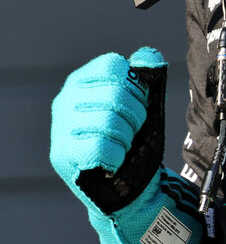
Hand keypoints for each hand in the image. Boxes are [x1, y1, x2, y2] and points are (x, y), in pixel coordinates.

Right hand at [50, 47, 201, 243]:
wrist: (125, 187)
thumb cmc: (133, 141)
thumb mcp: (142, 103)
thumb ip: (145, 75)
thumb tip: (148, 57)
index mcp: (82, 80)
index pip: (113, 65)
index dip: (135, 86)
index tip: (138, 105)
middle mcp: (65, 99)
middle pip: (115, 93)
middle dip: (135, 116)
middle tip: (132, 132)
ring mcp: (60, 128)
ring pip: (110, 121)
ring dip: (127, 139)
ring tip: (121, 147)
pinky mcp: (62, 155)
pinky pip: (101, 147)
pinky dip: (117, 156)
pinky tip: (113, 161)